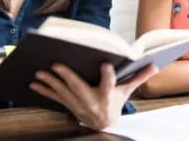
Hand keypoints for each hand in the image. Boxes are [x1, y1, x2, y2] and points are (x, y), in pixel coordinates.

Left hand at [30, 63, 158, 129]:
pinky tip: (34, 83)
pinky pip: (55, 97)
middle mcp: (91, 101)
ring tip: (40, 72)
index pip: (109, 85)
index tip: (106, 64)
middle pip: (79, 88)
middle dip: (67, 76)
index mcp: (108, 96)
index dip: (108, 75)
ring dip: (50, 82)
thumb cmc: (115, 103)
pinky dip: (44, 90)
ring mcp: (77, 104)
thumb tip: (155, 65)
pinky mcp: (68, 105)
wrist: (102, 124)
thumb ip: (138, 77)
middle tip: (57, 64)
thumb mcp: (127, 91)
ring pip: (63, 92)